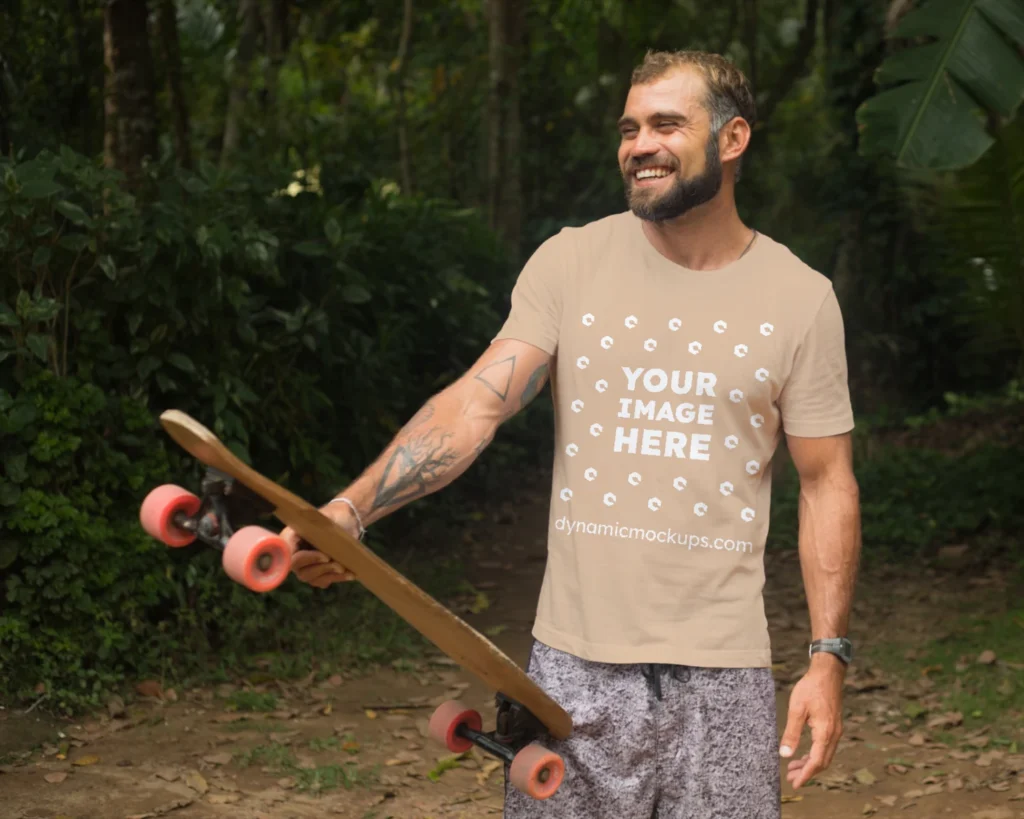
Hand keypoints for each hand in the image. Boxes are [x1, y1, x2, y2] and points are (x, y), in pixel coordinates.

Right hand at [281, 502, 359, 587]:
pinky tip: (350, 573)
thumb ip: (312, 529)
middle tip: (336, 562)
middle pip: (301, 571)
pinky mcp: (318, 575)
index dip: (306, 559)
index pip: (289, 556)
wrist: (346, 522)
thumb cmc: (332, 518)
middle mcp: (295, 556)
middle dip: (320, 567)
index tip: (325, 556)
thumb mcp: (322, 519)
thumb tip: (310, 542)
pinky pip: (323, 582)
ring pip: (312, 578)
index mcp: (291, 540)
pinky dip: (337, 578)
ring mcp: (306, 568)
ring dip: (329, 574)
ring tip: (344, 567)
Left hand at [779, 654, 845, 788]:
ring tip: (793, 767)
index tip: (794, 783)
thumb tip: (784, 754)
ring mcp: (835, 731)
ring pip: (824, 755)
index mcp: (825, 733)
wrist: (827, 673)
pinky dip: (814, 754)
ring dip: (810, 763)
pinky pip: (825, 747)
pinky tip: (803, 753)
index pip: (816, 762)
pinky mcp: (833, 726)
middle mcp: (833, 735)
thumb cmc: (811, 688)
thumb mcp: (796, 709)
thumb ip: (791, 733)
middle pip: (822, 762)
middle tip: (790, 777)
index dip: (805, 775)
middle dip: (806, 772)